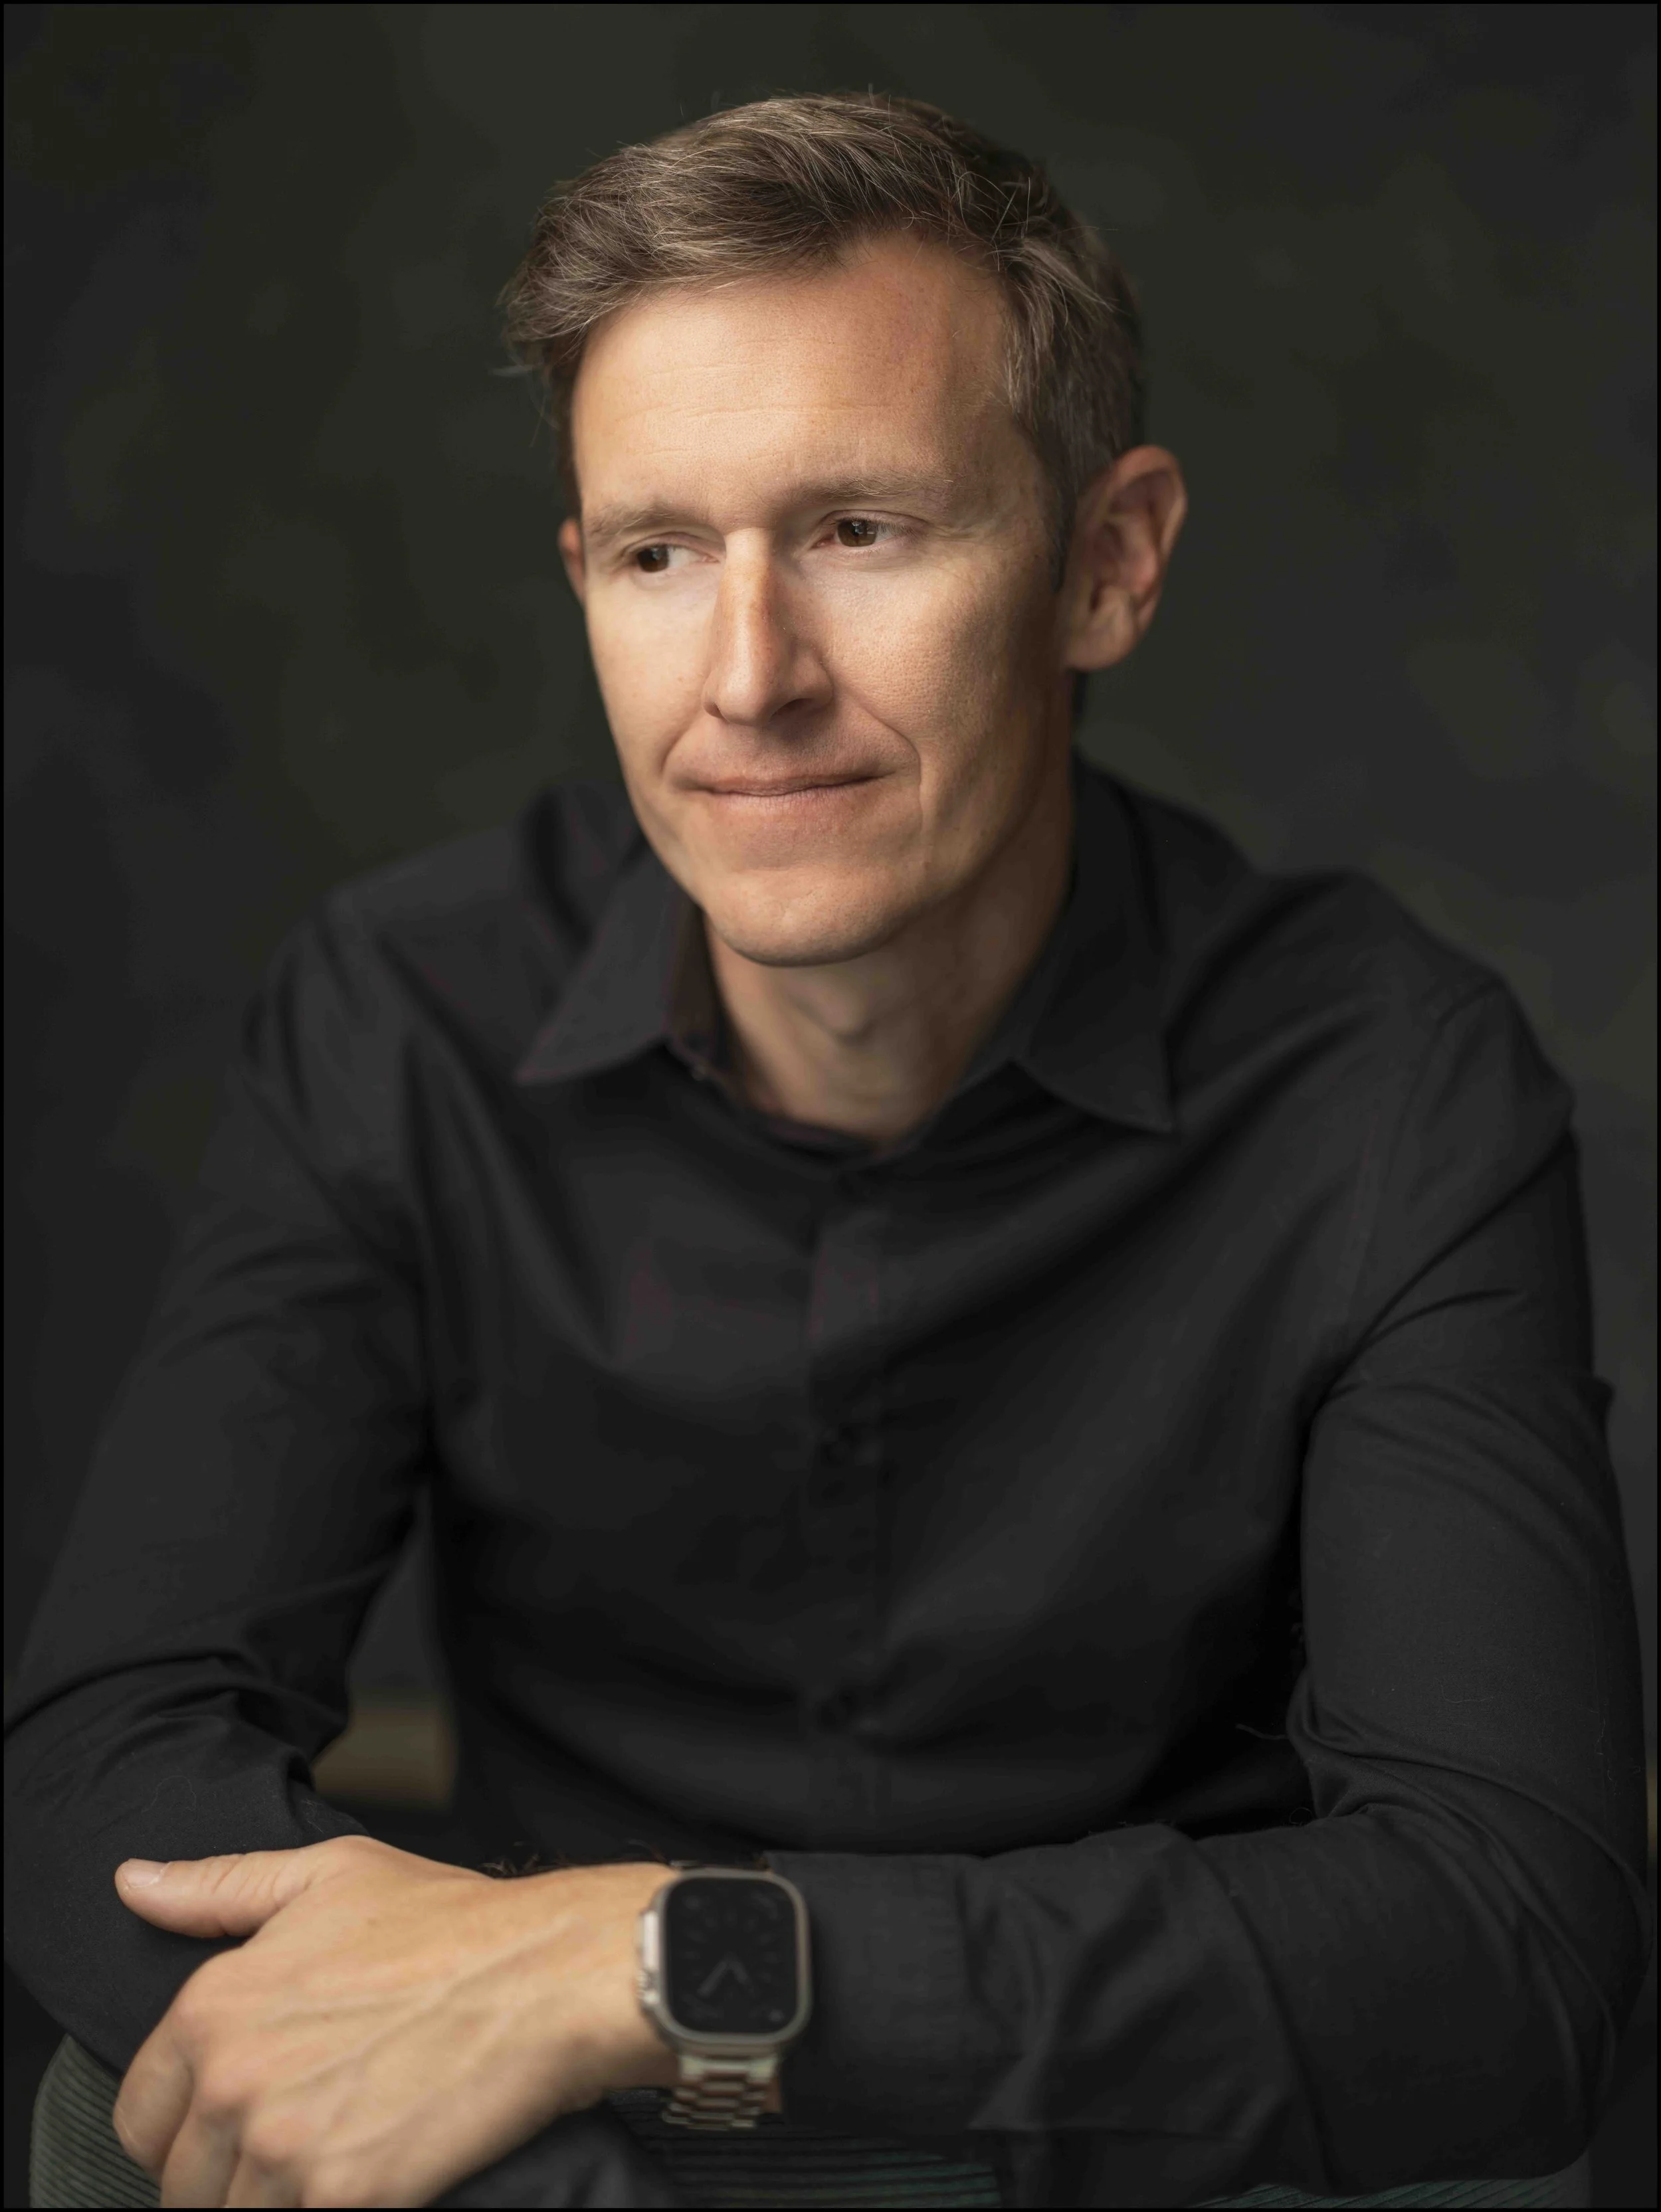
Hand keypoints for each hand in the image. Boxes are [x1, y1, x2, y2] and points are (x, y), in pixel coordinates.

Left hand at [111, 1835, 678, 2206]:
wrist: (546, 1976)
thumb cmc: (449, 1921)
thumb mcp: (328, 1877)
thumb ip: (219, 1888)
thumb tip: (132, 1881)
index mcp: (215, 2006)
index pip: (140, 2112)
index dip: (183, 2122)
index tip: (232, 2118)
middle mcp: (232, 2082)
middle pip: (178, 2184)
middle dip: (224, 2174)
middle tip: (295, 2142)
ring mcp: (284, 2148)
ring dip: (271, 2202)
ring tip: (329, 2163)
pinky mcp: (344, 2199)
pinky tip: (362, 2180)